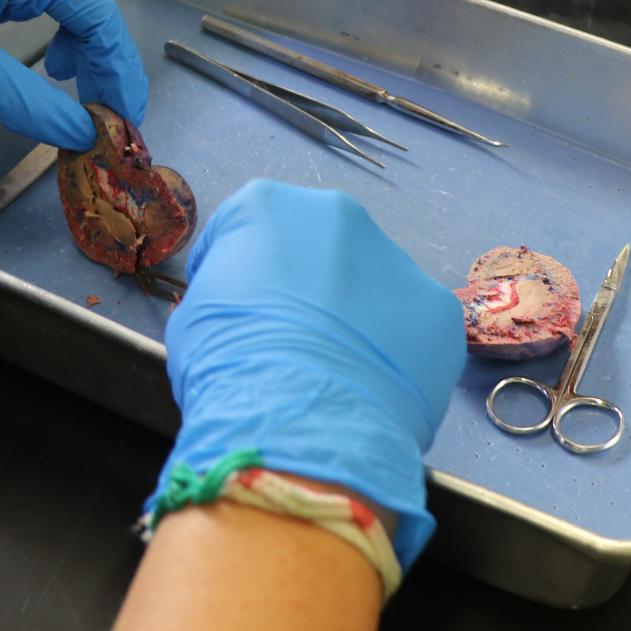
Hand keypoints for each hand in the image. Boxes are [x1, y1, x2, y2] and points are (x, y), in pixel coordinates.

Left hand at [0, 0, 147, 148]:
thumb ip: (30, 101)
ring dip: (80, 41)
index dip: (117, 60)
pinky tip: (45, 64)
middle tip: (105, 105)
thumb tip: (82, 133)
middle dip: (103, 50)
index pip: (92, 2)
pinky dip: (52, 34)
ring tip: (74, 85)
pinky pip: (33, 1)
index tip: (125, 110)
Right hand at [151, 180, 464, 569]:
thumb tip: (239, 311)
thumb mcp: (192, 319)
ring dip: (354, 317)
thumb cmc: (227, 368)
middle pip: (316, 248)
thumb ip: (220, 293)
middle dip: (304, 287)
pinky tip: (370, 388)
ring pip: (369, 286)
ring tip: (333, 373)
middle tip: (288, 341)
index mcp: (267, 206)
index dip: (233, 276)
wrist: (299, 425)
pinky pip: (409, 329)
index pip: (243, 231)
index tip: (229, 314)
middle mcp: (338, 215)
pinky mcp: (438, 309)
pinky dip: (393, 354)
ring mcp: (396, 259)